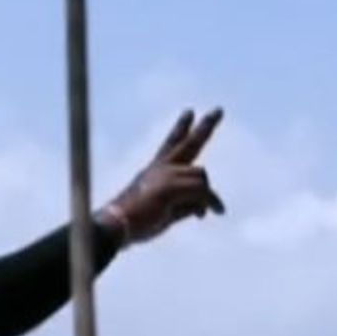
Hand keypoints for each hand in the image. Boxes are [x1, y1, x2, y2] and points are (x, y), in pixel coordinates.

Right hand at [97, 109, 226, 247]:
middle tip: (219, 110)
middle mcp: (162, 166)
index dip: (182, 127)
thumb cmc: (138, 221)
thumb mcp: (166, 209)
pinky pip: (202, 191)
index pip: (172, 143)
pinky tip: (203, 216)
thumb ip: (186, 203)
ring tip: (203, 213)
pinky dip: (208, 203)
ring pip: (202, 176)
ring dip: (208, 197)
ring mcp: (166, 173)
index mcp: (156, 169)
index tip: (190, 112)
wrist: (117, 225)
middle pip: (189, 142)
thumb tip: (205, 206)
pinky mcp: (170, 186)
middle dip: (205, 126)